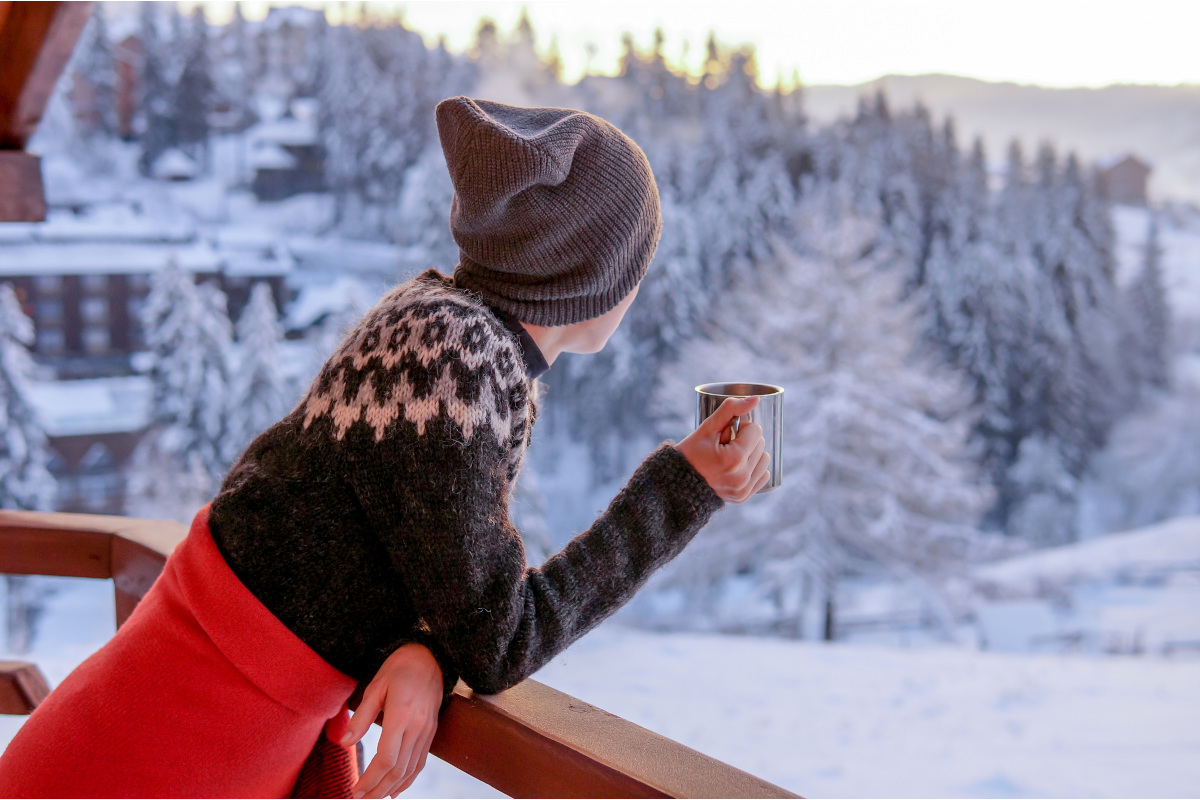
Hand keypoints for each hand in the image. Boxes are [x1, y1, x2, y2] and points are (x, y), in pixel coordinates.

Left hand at [341, 643, 443, 797]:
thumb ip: (361, 717)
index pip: (387, 758)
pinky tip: (395, 789)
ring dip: (391, 788)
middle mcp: (418, 726)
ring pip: (410, 770)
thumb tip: (344, 743)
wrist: (431, 656)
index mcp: (402, 714)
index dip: (370, 779)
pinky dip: (408, 779)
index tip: (355, 790)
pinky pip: (420, 762)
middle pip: (398, 769)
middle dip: (378, 789)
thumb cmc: (399, 667)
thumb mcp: (375, 686)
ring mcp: (427, 730)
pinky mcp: (431, 731)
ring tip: (373, 798)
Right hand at [674, 396, 769, 503]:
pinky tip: (735, 468)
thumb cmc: (690, 453)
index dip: (739, 428)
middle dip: (745, 440)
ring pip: (764, 459)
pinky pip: (763, 475)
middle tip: (723, 447)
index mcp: (734, 459)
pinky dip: (753, 467)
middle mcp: (741, 477)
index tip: (723, 436)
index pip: (755, 430)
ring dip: (751, 453)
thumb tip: (755, 399)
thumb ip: (730, 409)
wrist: (677, 484)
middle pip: (761, 444)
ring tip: (728, 458)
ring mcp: (743, 489)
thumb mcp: (707, 428)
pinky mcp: (743, 497)